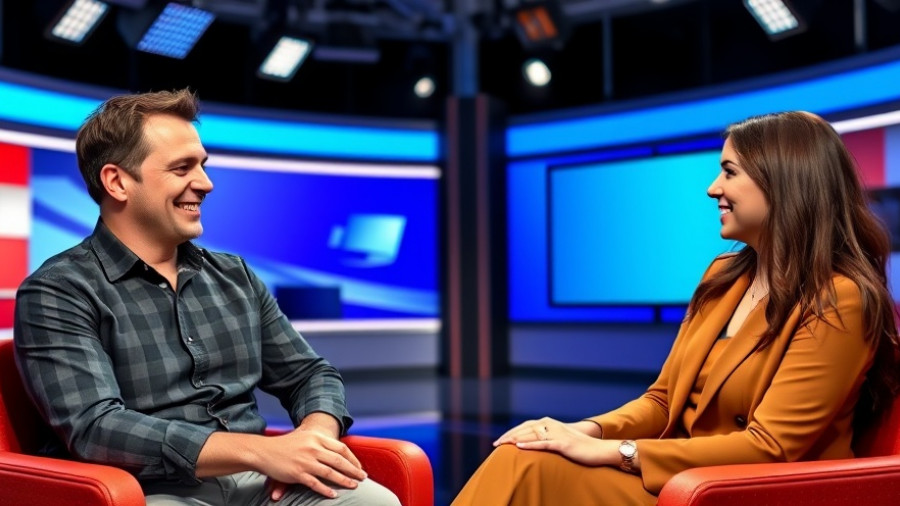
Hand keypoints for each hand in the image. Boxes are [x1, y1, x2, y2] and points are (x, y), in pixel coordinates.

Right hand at [257, 427, 365, 499]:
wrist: (264, 450)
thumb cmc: (287, 444)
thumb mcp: (305, 437)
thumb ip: (321, 443)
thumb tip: (339, 453)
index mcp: (316, 437)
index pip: (341, 448)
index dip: (353, 459)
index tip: (359, 467)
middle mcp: (313, 448)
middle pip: (339, 461)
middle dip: (353, 470)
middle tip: (363, 478)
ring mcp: (305, 461)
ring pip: (330, 472)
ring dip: (344, 480)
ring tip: (353, 486)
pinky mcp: (297, 473)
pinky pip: (315, 483)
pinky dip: (326, 490)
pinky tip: (334, 494)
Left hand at [493, 417, 618, 466]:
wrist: (599, 450)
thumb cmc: (580, 448)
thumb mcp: (561, 440)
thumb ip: (548, 439)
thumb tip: (533, 443)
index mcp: (550, 423)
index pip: (526, 426)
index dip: (512, 432)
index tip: (500, 439)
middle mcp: (552, 425)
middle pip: (525, 428)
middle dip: (509, 435)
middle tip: (496, 443)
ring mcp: (557, 433)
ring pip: (532, 435)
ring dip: (516, 439)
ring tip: (503, 444)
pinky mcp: (562, 443)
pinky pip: (543, 443)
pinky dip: (530, 444)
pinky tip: (520, 447)